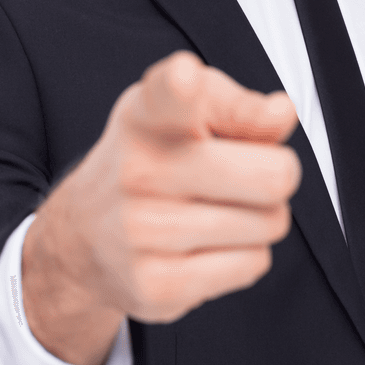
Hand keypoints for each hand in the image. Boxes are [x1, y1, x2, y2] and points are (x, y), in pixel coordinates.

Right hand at [22, 51, 300, 364]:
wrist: (83, 235)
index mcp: (148, 112)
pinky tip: (206, 243)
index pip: (168, 92)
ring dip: (261, 216)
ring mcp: (144, 230)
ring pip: (271, 222)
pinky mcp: (158, 285)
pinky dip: (245, 254)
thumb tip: (281, 113)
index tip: (184, 78)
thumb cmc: (155, 158)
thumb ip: (240, 105)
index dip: (182, 83)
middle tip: (247, 172)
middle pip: (274, 175)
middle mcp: (140, 168)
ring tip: (219, 207)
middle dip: (278, 173)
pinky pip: (254, 264)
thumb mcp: (189, 111)